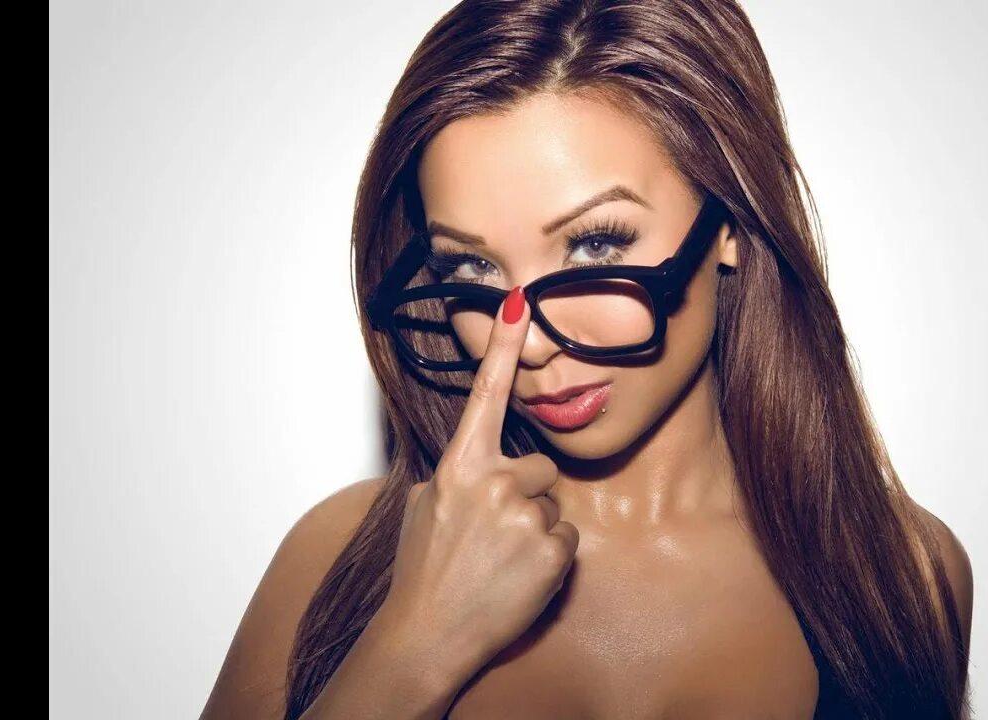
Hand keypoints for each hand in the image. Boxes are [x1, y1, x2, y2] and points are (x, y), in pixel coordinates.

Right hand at [382, 286, 578, 664]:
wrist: (428, 635)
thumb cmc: (423, 570)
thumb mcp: (426, 508)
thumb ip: (458, 475)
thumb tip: (482, 462)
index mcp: (458, 467)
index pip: (484, 394)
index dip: (502, 345)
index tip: (517, 300)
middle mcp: (494, 483)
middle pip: (539, 467)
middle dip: (525, 495)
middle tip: (493, 534)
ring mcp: (525, 516)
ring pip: (552, 507)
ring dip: (535, 529)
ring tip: (500, 560)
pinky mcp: (552, 551)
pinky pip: (565, 540)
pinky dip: (547, 559)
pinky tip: (517, 577)